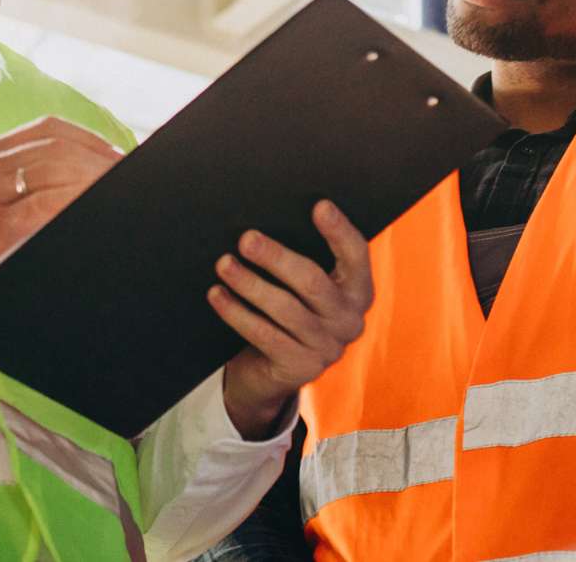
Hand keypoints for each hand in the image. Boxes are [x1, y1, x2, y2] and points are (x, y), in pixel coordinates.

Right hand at [0, 117, 122, 345]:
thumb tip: (90, 165)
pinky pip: (45, 206)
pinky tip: (87, 204)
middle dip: (98, 160)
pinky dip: (73, 201)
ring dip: (92, 178)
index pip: (49, 130)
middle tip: (123, 173)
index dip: (90, 139)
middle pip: (57, 148)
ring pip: (55, 171)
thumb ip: (31, 174)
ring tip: (113, 187)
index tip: (115, 154)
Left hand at [213, 200, 373, 438]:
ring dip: (249, 283)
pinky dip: (236, 312)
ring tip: (224, 264)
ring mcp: (328, 348)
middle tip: (246, 239)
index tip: (320, 206)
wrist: (272, 369)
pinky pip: (264, 334)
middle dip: (276, 257)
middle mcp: (350, 320)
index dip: (340, 231)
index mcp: (358, 291)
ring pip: (284, 308)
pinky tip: (217, 294)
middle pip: (312, 281)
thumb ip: (298, 260)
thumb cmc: (287, 309)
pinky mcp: (302, 368)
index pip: (356, 255)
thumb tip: (265, 224)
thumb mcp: (301, 286)